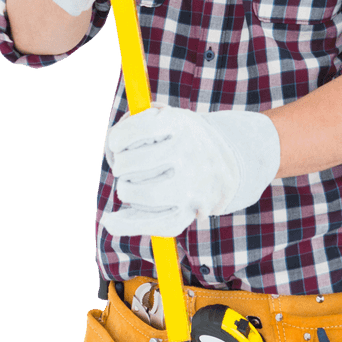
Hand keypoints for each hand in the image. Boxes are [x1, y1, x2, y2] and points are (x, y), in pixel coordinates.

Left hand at [100, 106, 280, 237]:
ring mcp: (191, 184)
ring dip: (125, 190)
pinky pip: (153, 223)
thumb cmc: (186, 138)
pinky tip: (110, 221)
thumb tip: (110, 146)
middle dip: (120, 165)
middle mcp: (187, 153)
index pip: (132, 132)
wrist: (232, 161)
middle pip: (129, 164)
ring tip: (130, 186)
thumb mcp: (169, 116)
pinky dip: (126, 225)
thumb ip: (137, 121)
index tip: (117, 143)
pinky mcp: (191, 211)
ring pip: (138, 194)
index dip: (117, 139)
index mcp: (180, 123)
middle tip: (127, 165)